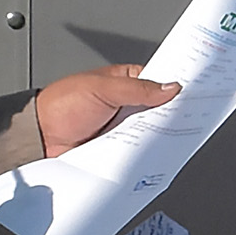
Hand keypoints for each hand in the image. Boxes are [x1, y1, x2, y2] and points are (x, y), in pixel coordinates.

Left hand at [34, 63, 176, 156]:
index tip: (196, 90)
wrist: (39, 137)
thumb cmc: (61, 105)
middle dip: (172, 113)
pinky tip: (154, 154)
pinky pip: (139, 151)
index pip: (159, 80)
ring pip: (152, 132)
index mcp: (125, 81)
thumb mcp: (102, 89)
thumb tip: (170, 87)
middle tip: (189, 116)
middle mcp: (127, 105)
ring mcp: (124, 128)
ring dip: (159, 135)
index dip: (176, 84)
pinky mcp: (118, 149)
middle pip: (160, 109)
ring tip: (174, 136)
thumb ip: (137, 89)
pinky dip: (146, 153)